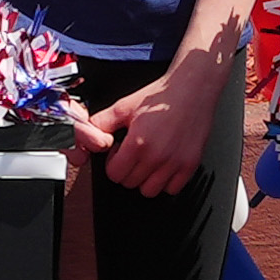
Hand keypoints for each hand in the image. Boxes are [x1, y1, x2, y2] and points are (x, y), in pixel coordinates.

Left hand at [85, 30, 236, 193]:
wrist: (191, 89)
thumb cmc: (161, 96)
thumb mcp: (124, 106)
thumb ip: (102, 122)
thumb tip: (88, 131)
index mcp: (138, 143)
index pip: (115, 174)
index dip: (113, 164)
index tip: (119, 152)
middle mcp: (157, 157)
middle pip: (130, 184)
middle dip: (127, 170)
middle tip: (133, 153)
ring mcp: (175, 163)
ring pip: (150, 191)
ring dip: (145, 179)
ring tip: (147, 160)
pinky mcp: (190, 165)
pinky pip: (172, 189)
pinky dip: (166, 181)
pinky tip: (163, 165)